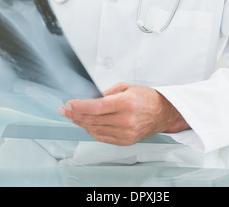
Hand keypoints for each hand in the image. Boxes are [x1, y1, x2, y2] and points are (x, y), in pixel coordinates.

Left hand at [58, 82, 189, 145]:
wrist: (163, 113)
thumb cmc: (147, 98)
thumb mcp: (127, 87)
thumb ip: (107, 92)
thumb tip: (90, 97)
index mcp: (125, 103)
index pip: (96, 107)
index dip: (79, 106)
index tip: (69, 104)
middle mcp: (125, 120)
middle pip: (93, 120)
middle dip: (75, 115)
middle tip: (65, 110)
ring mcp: (126, 133)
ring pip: (96, 130)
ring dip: (81, 123)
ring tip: (72, 117)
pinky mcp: (126, 141)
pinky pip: (103, 137)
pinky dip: (92, 131)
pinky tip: (85, 125)